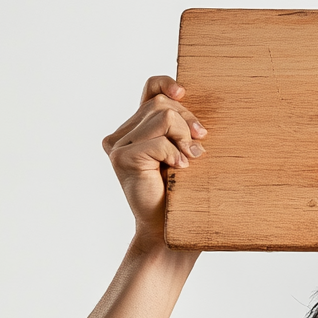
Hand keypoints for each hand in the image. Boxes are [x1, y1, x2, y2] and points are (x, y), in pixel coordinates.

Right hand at [102, 75, 206, 246]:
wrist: (168, 233)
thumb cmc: (181, 198)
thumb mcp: (185, 155)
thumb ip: (180, 129)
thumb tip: (184, 96)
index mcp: (136, 131)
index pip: (150, 90)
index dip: (167, 84)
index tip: (184, 94)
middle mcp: (122, 136)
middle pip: (160, 103)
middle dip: (187, 122)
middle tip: (199, 150)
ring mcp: (118, 146)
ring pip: (161, 116)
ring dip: (184, 138)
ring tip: (190, 162)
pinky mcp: (122, 158)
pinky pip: (158, 140)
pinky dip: (175, 153)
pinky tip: (180, 170)